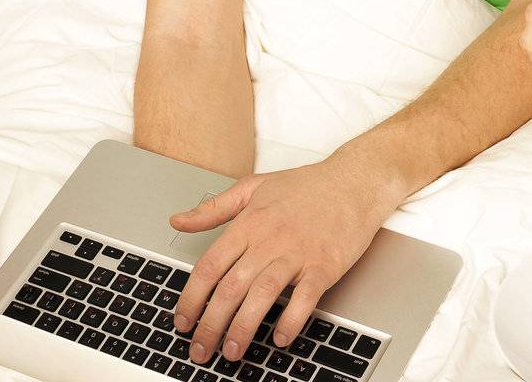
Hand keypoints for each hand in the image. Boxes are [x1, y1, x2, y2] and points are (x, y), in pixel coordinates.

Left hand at [171, 151, 401, 364]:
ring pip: (262, 295)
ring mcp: (298, 253)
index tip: (182, 321)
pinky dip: (291, 320)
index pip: (210, 266)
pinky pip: (304, 298)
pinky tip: (280, 338)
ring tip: (232, 350)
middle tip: (200, 348)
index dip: (191, 298)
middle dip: (210, 324)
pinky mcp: (325, 266)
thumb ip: (213, 208)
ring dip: (243, 328)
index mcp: (249, 223)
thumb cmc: (305, 185)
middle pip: (231, 287)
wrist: (353, 181)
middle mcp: (269, 239)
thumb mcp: (252, 187)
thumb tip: (178, 220)